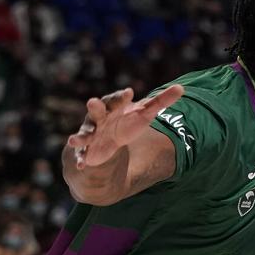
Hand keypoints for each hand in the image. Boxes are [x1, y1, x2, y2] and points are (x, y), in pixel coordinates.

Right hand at [66, 85, 184, 168]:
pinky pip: (82, 154)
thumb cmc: (127, 123)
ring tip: (73, 140)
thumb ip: (161, 102)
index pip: (116, 99)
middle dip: (94, 107)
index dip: (121, 96)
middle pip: (96, 111)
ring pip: (84, 134)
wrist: (105, 141)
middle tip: (92, 102)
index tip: (129, 93)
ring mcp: (91, 133)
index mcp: (114, 108)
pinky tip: (81, 165)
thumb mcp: (144, 114)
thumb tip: (181, 88)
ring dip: (80, 137)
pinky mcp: (87, 150)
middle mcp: (99, 118)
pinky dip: (81, 159)